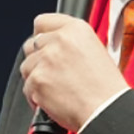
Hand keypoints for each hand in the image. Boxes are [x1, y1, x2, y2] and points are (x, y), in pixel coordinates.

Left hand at [20, 13, 128, 133]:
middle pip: (31, 45)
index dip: (41, 36)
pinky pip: (27, 88)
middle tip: (52, 73)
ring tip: (56, 90)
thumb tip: (54, 46)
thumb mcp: (95, 52)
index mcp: (76, 29)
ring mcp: (45, 60)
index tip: (43, 45)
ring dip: (36, 78)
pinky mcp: (37, 80)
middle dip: (38, 59)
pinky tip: (52, 101)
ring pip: (27, 66)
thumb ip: (71, 44)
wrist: (106, 111)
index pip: (42, 22)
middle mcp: (59, 40)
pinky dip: (35, 97)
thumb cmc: (107, 89)